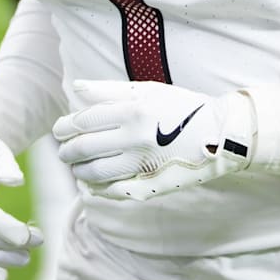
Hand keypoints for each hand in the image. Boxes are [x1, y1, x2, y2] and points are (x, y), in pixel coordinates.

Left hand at [53, 80, 255, 201]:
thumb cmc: (181, 107)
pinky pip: (112, 191)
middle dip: (67, 150)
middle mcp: (135, 138)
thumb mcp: (148, 90)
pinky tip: (92, 182)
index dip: (66, 126)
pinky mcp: (149, 186)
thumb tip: (76, 88)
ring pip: (95, 173)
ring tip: (76, 166)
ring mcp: (142, 165)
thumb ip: (110, 90)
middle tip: (63, 150)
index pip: (85, 121)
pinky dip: (96, 188)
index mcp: (133, 111)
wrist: (219, 134)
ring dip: (78, 170)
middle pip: (85, 148)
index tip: (59, 129)